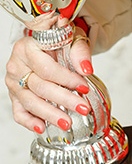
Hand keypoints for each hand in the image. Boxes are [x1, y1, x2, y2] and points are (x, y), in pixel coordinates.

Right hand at [4, 15, 93, 134]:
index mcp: (28, 46)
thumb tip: (86, 69)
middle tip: (82, 108)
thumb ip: (79, 51)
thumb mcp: (71, 36)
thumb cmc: (58, 37)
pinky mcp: (13, 94)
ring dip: (50, 114)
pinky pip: (18, 111)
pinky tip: (43, 127)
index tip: (84, 87)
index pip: (47, 69)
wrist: (48, 38)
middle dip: (64, 100)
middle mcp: (16, 64)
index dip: (67, 79)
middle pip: (40, 87)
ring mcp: (13, 81)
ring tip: (67, 122)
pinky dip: (30, 121)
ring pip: (30, 101)